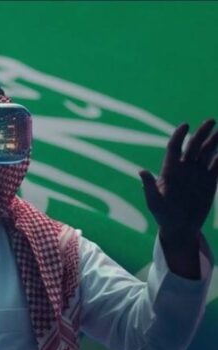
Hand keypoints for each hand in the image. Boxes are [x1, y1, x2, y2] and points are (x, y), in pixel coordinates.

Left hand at [140, 119, 217, 241]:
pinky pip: (217, 166)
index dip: (179, 136)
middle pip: (193, 146)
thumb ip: (149, 187)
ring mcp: (198, 174)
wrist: (180, 228)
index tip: (185, 125)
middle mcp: (184, 168)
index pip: (174, 148)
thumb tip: (141, 171)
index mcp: (170, 170)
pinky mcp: (210, 181)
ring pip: (207, 152)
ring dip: (215, 141)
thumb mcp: (154, 203)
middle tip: (212, 120)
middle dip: (202, 133)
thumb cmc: (163, 216)